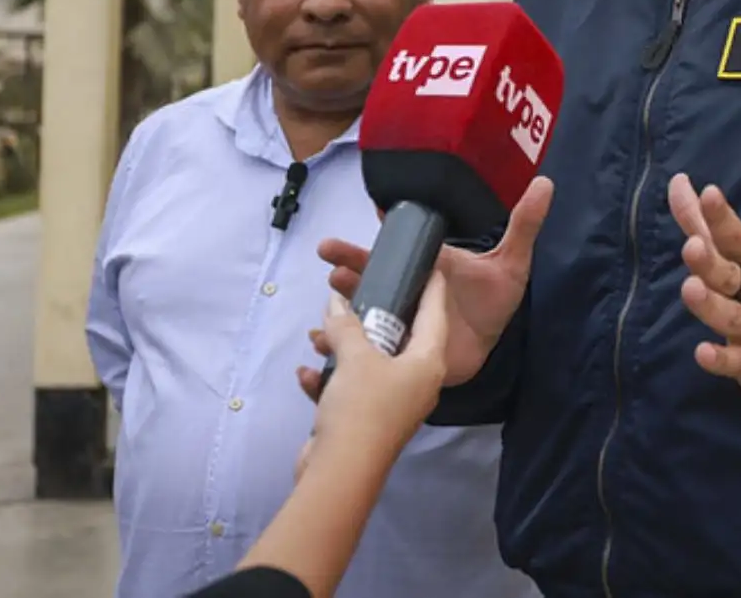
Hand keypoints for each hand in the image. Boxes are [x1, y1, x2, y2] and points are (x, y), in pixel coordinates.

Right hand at [292, 270, 449, 479]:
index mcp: (428, 363)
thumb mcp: (354, 358)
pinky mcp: (367, 421)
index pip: (434, 315)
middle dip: (371, 319)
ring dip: (342, 349)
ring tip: (317, 334)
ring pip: (369, 364)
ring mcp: (393, 404)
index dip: (431, 288)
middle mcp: (417, 382)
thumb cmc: (362, 407)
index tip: (428, 265)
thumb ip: (346, 326)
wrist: (341, 473)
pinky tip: (306, 374)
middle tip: (355, 293)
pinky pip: (350, 390)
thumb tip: (337, 302)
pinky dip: (329, 380)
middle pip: (398, 339)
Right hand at [311, 177, 553, 389]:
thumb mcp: (511, 262)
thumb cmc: (494, 300)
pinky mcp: (392, 354)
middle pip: (367, 282)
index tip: (333, 246)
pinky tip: (318, 359)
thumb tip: (546, 181)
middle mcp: (403, 293)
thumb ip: (523, 224)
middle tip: (328, 266)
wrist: (490, 349)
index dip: (359, 251)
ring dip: (336, 319)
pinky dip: (335, 357)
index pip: (390, 255)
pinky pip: (360, 356)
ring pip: (358, 318)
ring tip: (322, 324)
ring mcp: (394, 324)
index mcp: (424, 269)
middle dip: (345, 273)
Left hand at [668, 173, 740, 403]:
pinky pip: (737, 363)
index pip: (737, 239)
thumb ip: (706, 227)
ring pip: (732, 317)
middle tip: (691, 246)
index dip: (722, 217)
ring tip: (691, 289)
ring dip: (711, 305)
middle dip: (711, 262)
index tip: (708, 193)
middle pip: (732, 276)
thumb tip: (678, 183)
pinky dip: (720, 359)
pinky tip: (703, 352)